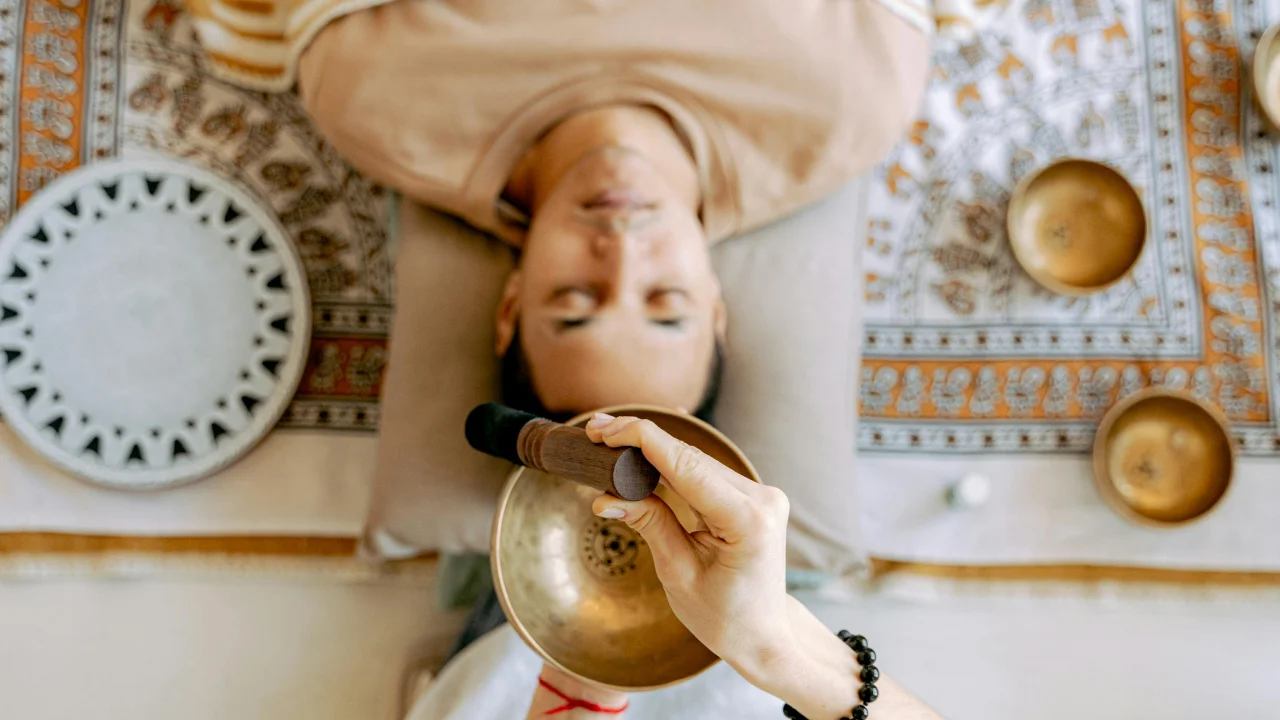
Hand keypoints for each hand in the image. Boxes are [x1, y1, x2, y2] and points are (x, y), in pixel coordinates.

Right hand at [584, 415, 941, 719]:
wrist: (764, 634)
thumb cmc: (725, 616)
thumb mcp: (678, 574)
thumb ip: (650, 525)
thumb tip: (607, 497)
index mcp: (746, 521)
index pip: (687, 466)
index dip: (643, 440)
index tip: (606, 431)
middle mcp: (761, 499)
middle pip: (690, 458)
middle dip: (641, 441)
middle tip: (596, 433)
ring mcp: (761, 495)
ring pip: (696, 461)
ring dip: (653, 451)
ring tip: (609, 441)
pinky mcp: (752, 497)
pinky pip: (706, 472)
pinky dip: (671, 464)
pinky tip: (644, 445)